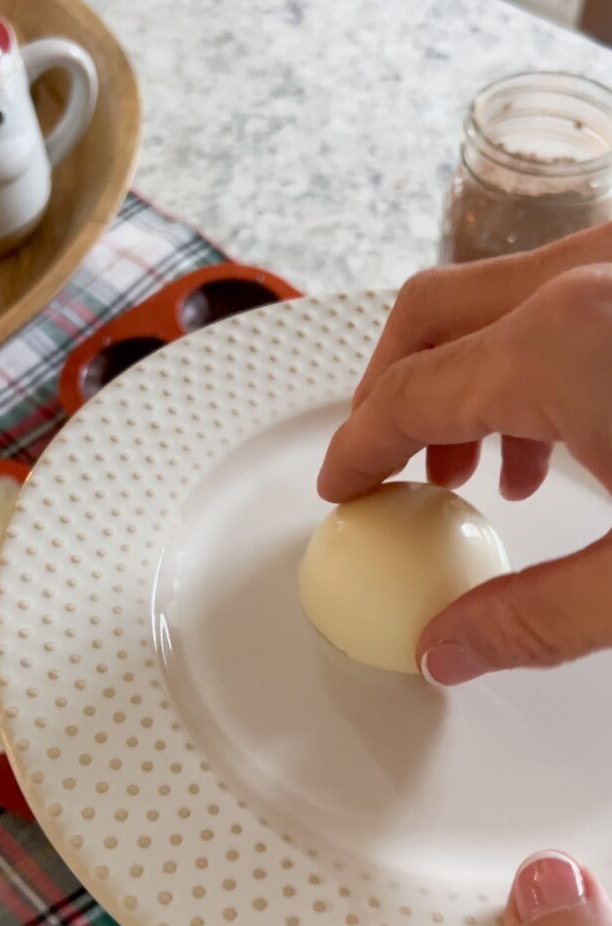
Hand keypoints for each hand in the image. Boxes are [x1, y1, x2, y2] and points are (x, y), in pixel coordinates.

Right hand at [318, 224, 611, 682]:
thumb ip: (538, 618)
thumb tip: (447, 650)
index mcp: (565, 342)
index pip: (408, 397)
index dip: (357, 451)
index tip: (341, 488)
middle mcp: (586, 272)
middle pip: (426, 316)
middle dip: (384, 394)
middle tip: (380, 467)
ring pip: (489, 296)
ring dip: (453, 377)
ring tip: (466, 469)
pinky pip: (553, 294)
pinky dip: (518, 358)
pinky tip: (550, 437)